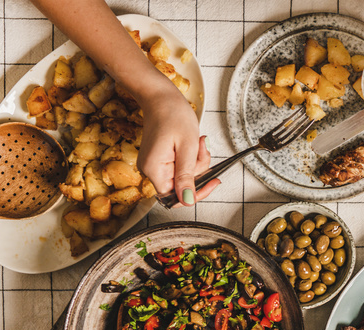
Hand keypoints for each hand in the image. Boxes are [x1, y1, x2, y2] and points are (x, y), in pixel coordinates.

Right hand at [136, 88, 219, 205]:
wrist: (161, 97)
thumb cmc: (172, 115)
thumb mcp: (187, 147)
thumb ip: (187, 176)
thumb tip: (187, 200)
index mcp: (154, 169)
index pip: (175, 197)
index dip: (195, 193)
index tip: (212, 183)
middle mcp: (151, 170)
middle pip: (182, 186)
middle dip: (198, 170)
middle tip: (202, 150)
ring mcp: (156, 165)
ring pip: (185, 175)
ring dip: (197, 161)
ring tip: (198, 143)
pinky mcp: (161, 159)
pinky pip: (181, 166)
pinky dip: (191, 158)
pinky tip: (194, 144)